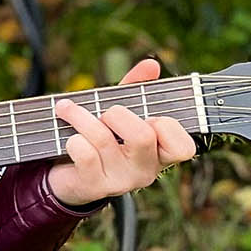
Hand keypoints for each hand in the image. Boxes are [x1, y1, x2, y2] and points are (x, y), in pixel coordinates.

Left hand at [45, 58, 198, 207]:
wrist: (68, 176)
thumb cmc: (102, 140)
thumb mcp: (120, 114)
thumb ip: (136, 89)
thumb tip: (151, 64)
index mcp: (160, 154)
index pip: (183, 147)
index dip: (166, 126)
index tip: (147, 116)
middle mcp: (145, 171)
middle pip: (142, 137)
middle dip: (117, 114)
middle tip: (105, 113)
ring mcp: (120, 181)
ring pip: (103, 139)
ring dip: (81, 117)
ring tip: (68, 109)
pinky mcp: (94, 186)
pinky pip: (84, 153)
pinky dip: (73, 138)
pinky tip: (70, 138)